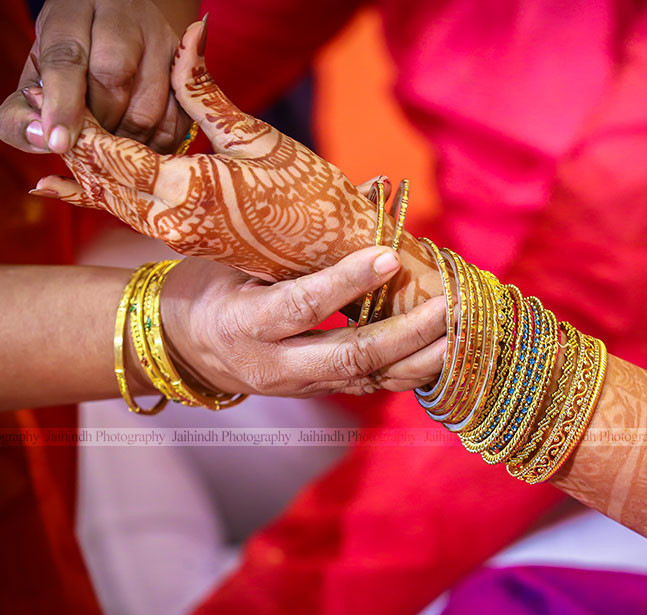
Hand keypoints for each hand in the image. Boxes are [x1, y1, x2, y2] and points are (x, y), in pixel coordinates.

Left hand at [0, 0, 198, 154]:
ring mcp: (162, 41)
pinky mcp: (189, 70)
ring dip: (127, 141)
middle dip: (97, 126)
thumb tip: (44, 140)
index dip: (62, 103)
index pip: (68, 56)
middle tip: (87, 151)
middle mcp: (123, 16)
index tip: (58, 142)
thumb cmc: (70, 60)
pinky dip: (156, 145)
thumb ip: (22, 109)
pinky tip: (139, 152)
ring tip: (112, 155)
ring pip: (149, 105)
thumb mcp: (36, 75)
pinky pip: (177, 121)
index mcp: (73, 10)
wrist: (121, 27)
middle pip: (113, 80)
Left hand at [30, 19, 392, 284]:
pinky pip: (132, 214)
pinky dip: (104, 194)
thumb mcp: (258, 136)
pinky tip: (79, 184)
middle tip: (37, 110)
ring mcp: (177, 236)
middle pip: (101, 181)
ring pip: (112, 201)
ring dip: (81, 171)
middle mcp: (172, 220)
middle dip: (69, 146)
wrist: (337, 256)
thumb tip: (188, 32)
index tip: (48, 93)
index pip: (111, 153)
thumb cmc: (311, 196)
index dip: (77, 122)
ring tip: (50, 143)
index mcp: (187, 191)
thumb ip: (206, 90)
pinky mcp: (187, 242)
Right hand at [162, 247, 446, 396]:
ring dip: (419, 358)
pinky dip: (411, 371)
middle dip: (405, 333)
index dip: (348, 283)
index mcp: (246, 323)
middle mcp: (275, 365)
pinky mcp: (320, 392)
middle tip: (447, 305)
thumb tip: (374, 190)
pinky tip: (444, 352)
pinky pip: (372, 386)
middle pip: (351, 356)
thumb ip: (299, 233)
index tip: (390, 256)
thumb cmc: (212, 287)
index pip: (303, 305)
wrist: (186, 348)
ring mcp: (300, 386)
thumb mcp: (238, 255)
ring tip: (461, 333)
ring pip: (370, 379)